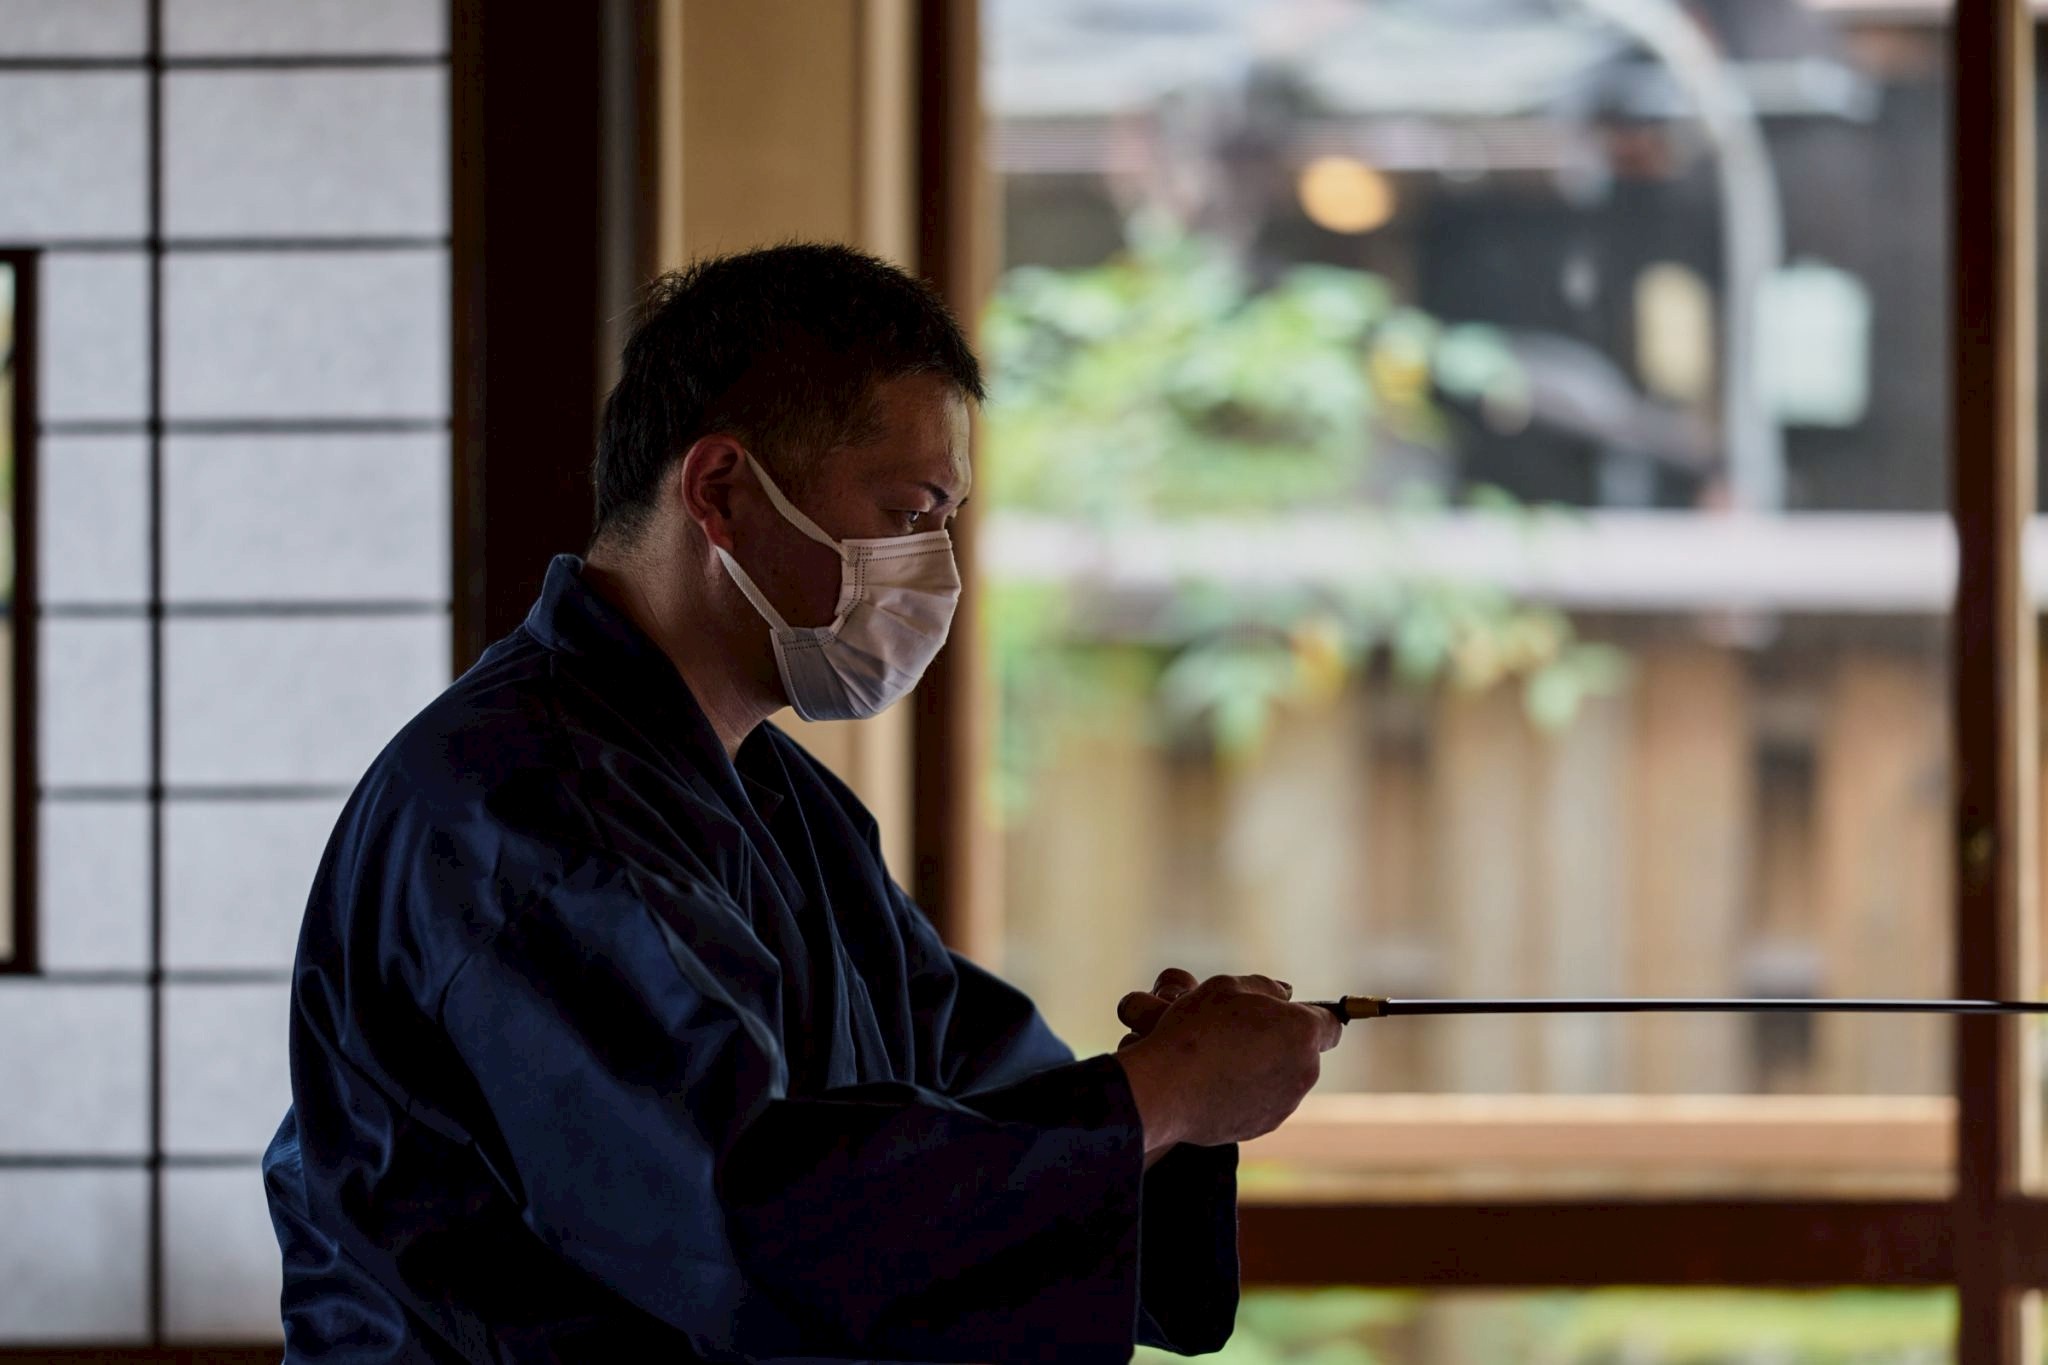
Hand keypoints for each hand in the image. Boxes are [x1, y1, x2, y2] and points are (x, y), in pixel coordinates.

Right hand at [1113, 973, 1342, 1151]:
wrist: (1166, 1087)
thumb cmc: (1196, 1030)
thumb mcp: (1227, 987)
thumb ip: (1266, 986)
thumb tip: (1286, 994)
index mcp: (1302, 1032)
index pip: (1331, 1024)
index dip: (1310, 1017)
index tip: (1287, 1017)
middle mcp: (1303, 1071)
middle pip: (1304, 1053)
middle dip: (1280, 1043)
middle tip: (1239, 1035)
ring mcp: (1285, 1103)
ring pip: (1282, 1079)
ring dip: (1263, 1069)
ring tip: (1220, 1060)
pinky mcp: (1263, 1126)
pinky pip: (1262, 1103)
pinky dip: (1246, 1094)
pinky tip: (1214, 1083)